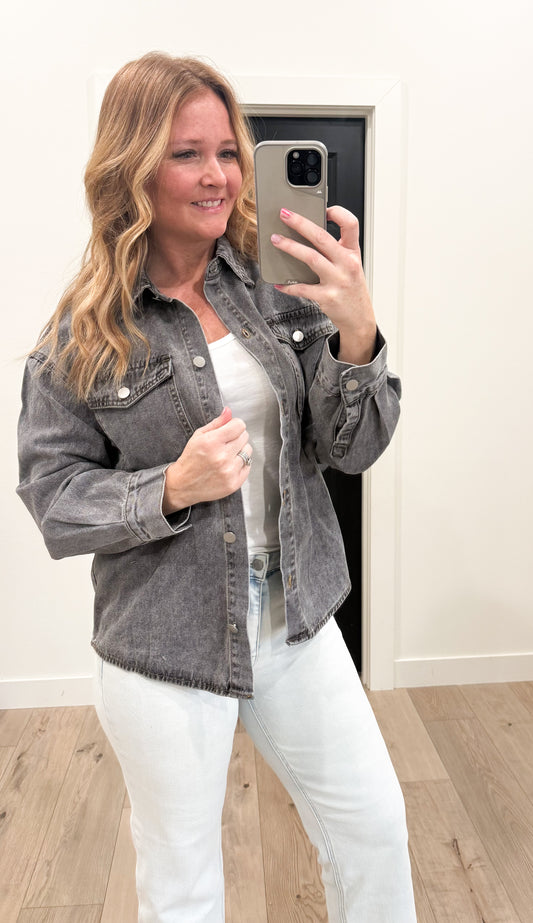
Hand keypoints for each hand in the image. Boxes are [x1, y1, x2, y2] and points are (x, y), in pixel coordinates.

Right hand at [162, 407, 251, 512]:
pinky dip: (241, 464)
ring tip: (227, 455)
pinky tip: (229, 465)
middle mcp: (222, 457)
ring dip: (240, 450)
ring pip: (248, 451)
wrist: (183, 485)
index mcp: (212, 442)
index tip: (230, 429)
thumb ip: (216, 423)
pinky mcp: (234, 483)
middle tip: (226, 443)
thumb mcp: (199, 436)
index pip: (239, 425)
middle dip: (236, 437)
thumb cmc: (190, 459)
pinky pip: (248, 465)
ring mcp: (229, 471)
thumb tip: (229, 411)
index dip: (234, 425)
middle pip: (245, 436)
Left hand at [271, 206, 376, 363]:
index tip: (322, 208)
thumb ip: (336, 251)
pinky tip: (280, 283)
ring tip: (276, 240)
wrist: (360, 319)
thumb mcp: (351, 267)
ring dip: (290, 247)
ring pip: (311, 258)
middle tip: (285, 214)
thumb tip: (308, 235)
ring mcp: (337, 281)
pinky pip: (303, 288)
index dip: (337, 213)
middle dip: (301, 223)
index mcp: (353, 253)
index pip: (350, 224)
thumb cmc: (352, 291)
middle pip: (322, 237)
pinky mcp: (327, 297)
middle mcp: (347, 264)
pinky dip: (289, 286)